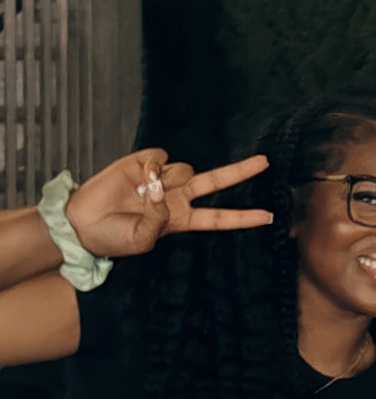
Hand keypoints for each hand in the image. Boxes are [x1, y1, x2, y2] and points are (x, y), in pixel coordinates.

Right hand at [64, 148, 271, 263]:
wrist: (83, 222)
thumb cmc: (113, 238)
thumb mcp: (140, 241)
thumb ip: (157, 221)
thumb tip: (162, 193)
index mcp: (180, 220)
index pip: (219, 218)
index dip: (243, 217)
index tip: (269, 217)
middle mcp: (177, 197)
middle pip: (216, 181)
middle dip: (240, 171)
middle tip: (266, 162)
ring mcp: (162, 179)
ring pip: (185, 168)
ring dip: (168, 180)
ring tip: (143, 193)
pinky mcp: (143, 163)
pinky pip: (161, 158)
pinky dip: (152, 167)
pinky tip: (137, 178)